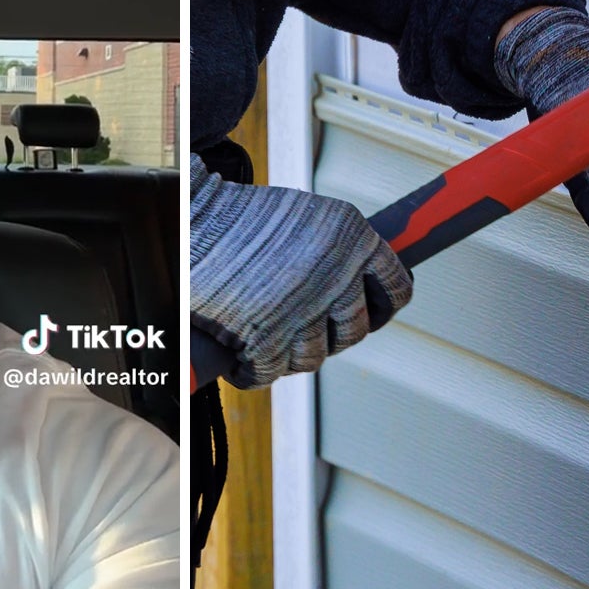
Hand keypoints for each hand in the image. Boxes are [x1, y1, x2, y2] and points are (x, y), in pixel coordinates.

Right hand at [186, 157, 411, 389]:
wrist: (192, 220)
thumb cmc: (243, 216)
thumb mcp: (308, 216)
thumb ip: (338, 250)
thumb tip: (362, 288)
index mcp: (355, 239)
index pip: (395, 288)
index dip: (381, 305)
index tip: (369, 310)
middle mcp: (337, 277)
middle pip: (354, 330)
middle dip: (332, 331)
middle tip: (306, 323)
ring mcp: (303, 312)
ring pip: (314, 355)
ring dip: (293, 351)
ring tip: (269, 333)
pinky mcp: (266, 341)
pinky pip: (272, 372)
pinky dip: (256, 368)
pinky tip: (243, 354)